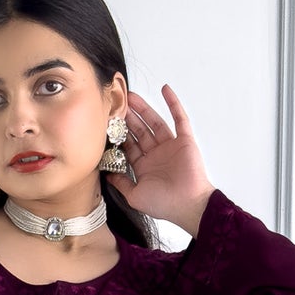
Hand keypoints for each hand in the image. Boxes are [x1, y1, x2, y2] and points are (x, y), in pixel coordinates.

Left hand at [104, 83, 215, 234]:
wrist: (187, 204)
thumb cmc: (163, 204)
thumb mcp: (134, 195)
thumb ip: (121, 183)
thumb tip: (106, 174)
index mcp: (144, 167)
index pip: (129, 146)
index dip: (119, 134)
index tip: (108, 122)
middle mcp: (156, 155)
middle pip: (139, 131)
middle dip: (128, 118)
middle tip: (117, 103)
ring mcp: (171, 146)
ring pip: (155, 122)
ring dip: (144, 109)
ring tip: (131, 96)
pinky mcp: (185, 140)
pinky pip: (180, 118)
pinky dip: (173, 103)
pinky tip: (165, 89)